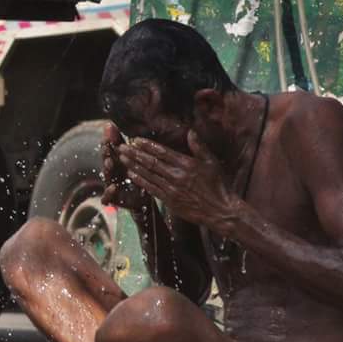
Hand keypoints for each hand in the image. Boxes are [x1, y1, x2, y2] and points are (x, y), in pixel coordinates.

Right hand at [100, 122, 150, 210]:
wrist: (141, 198)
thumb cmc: (135, 175)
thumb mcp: (129, 158)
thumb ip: (119, 142)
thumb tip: (109, 123)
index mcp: (116, 161)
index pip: (110, 148)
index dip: (108, 141)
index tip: (109, 131)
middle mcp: (112, 172)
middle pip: (107, 161)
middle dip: (107, 153)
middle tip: (108, 146)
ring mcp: (110, 185)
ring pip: (107, 176)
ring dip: (108, 169)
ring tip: (110, 162)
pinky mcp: (113, 199)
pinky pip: (107, 197)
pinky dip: (109, 193)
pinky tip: (113, 187)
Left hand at [117, 130, 242, 234]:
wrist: (220, 210)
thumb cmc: (218, 185)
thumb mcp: (212, 162)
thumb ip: (199, 147)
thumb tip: (190, 131)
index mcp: (187, 164)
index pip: (162, 152)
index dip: (147, 145)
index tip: (135, 140)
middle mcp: (177, 176)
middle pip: (151, 162)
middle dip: (135, 154)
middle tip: (122, 147)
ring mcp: (172, 189)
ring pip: (148, 175)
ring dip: (133, 166)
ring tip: (122, 158)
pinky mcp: (169, 200)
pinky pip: (151, 189)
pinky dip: (140, 181)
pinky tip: (131, 174)